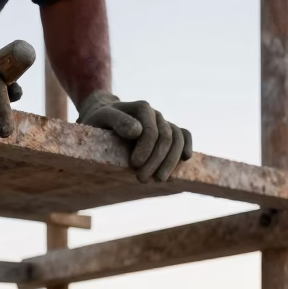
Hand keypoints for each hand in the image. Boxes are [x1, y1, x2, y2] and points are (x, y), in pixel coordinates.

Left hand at [77, 89, 192, 182]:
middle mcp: (155, 115)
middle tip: (142, 179)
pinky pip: (184, 135)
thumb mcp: (102, 118)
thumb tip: (137, 131)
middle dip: (156, 160)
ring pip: (177, 139)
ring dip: (171, 161)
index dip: (146, 149)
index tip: (135, 165)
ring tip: (159, 180)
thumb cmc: (100, 120)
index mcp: (142, 108)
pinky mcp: (167, 131)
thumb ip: (118, 121)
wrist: (104, 117)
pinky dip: (187, 145)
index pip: (151, 131)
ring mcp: (163, 123)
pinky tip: (185, 159)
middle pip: (166, 137)